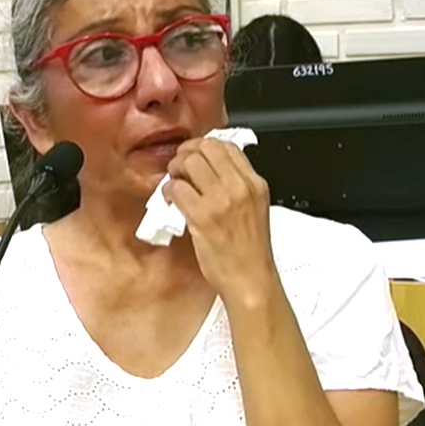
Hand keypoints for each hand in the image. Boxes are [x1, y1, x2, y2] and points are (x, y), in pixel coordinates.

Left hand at [164, 138, 277, 306]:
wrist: (251, 280)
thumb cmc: (251, 250)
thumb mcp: (255, 208)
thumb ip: (238, 186)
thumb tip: (210, 169)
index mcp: (256, 183)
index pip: (227, 145)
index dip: (205, 146)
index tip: (194, 155)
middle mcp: (240, 187)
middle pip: (206, 147)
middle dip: (187, 153)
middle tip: (180, 166)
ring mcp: (221, 200)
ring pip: (189, 162)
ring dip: (176, 169)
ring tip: (175, 182)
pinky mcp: (202, 217)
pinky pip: (177, 188)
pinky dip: (168, 190)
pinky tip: (170, 200)